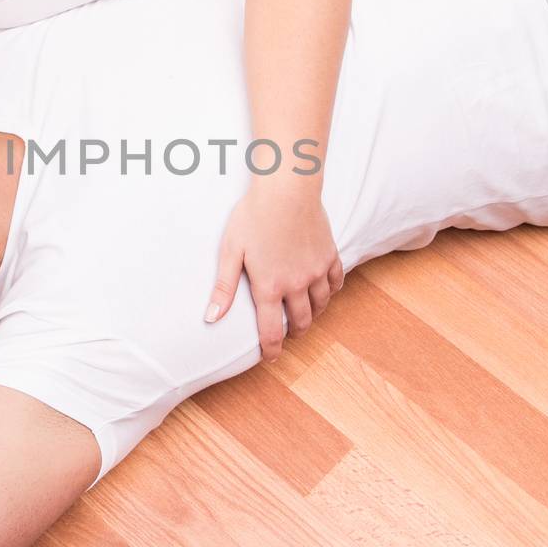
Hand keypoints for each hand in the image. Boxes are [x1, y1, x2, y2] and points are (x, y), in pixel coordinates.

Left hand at [205, 179, 344, 359]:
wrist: (286, 189)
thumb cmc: (253, 216)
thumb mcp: (230, 251)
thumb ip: (223, 287)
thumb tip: (211, 318)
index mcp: (269, 287)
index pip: (271, 330)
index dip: (271, 348)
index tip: (271, 356)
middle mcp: (296, 284)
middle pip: (301, 321)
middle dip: (294, 333)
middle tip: (288, 335)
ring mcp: (317, 270)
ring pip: (321, 305)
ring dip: (313, 315)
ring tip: (305, 316)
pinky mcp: (330, 254)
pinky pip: (336, 282)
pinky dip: (331, 291)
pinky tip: (325, 291)